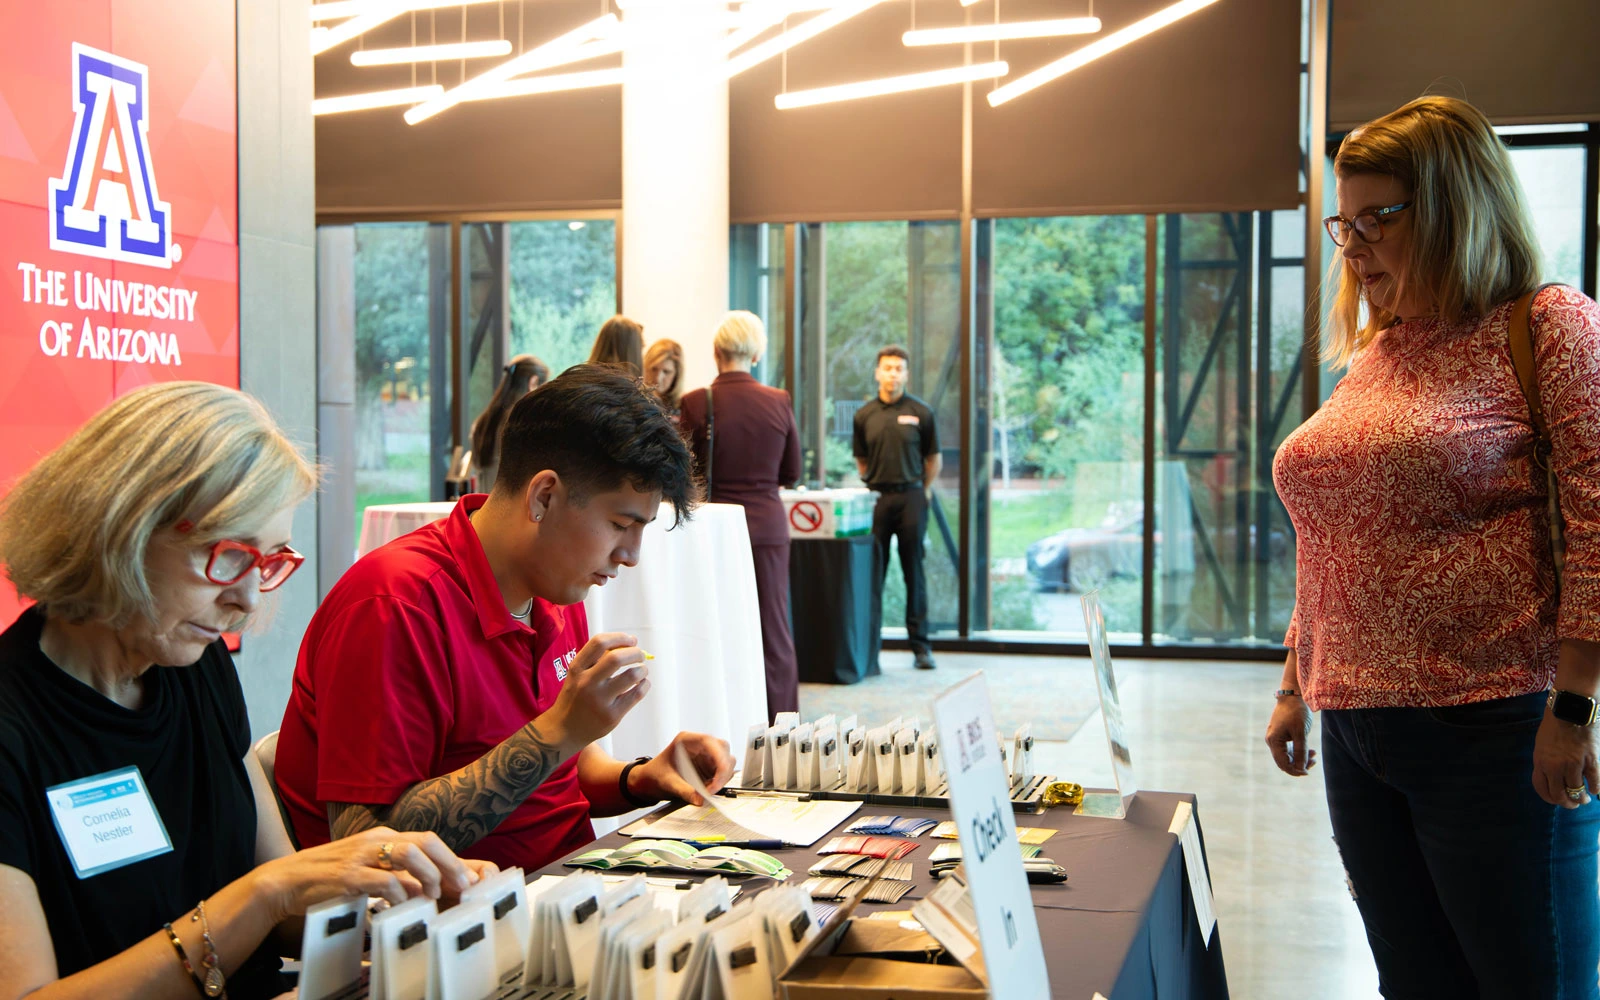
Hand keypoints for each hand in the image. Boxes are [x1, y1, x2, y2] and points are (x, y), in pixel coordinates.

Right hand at [253, 828, 480, 922]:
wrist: (286, 881)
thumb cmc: (329, 876)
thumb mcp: (366, 865)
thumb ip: (394, 870)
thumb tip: (427, 885)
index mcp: (382, 836)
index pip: (427, 839)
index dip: (451, 857)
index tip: (468, 878)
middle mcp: (375, 841)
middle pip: (424, 841)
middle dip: (448, 863)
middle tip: (461, 886)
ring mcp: (361, 856)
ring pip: (406, 854)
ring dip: (426, 875)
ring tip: (432, 895)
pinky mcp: (347, 876)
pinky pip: (381, 880)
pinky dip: (398, 893)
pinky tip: (402, 905)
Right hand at [543, 633, 649, 751]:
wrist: (564, 730)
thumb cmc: (576, 697)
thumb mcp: (577, 675)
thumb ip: (597, 659)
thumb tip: (630, 643)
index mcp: (577, 669)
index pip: (599, 643)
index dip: (620, 637)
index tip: (631, 640)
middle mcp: (586, 683)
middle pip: (616, 658)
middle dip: (635, 652)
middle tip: (641, 655)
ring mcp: (599, 701)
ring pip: (631, 676)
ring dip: (642, 669)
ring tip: (642, 670)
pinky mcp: (612, 716)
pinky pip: (637, 694)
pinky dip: (645, 685)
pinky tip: (642, 684)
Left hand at [631, 732, 735, 805]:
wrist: (649, 781)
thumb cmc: (655, 775)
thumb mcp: (667, 783)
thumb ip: (684, 790)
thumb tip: (700, 799)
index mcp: (686, 740)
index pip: (709, 741)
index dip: (719, 756)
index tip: (720, 773)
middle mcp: (699, 745)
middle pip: (722, 750)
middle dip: (723, 769)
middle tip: (714, 788)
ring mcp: (705, 755)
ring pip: (726, 761)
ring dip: (722, 777)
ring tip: (709, 791)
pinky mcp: (709, 767)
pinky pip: (722, 772)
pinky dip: (720, 782)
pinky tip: (709, 790)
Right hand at [1265, 695, 1317, 775]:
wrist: (1293, 695)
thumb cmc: (1296, 712)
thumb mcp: (1300, 733)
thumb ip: (1300, 751)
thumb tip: (1301, 768)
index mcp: (1274, 741)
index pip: (1283, 763)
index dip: (1295, 770)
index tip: (1308, 771)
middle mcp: (1272, 741)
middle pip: (1284, 761)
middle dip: (1298, 764)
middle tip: (1313, 762)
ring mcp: (1276, 738)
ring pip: (1287, 755)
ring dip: (1300, 758)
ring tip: (1314, 755)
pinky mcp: (1281, 735)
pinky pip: (1288, 749)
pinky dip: (1298, 751)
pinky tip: (1310, 750)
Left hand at [1532, 710, 1599, 807]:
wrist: (1570, 709)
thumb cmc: (1555, 726)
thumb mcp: (1542, 745)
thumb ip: (1545, 762)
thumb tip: (1552, 780)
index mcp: (1540, 762)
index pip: (1541, 789)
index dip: (1550, 798)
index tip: (1556, 800)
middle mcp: (1555, 767)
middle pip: (1560, 795)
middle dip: (1567, 803)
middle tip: (1573, 804)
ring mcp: (1574, 765)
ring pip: (1577, 792)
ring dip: (1581, 799)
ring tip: (1584, 799)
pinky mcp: (1591, 761)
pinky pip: (1595, 783)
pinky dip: (1596, 789)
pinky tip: (1595, 790)